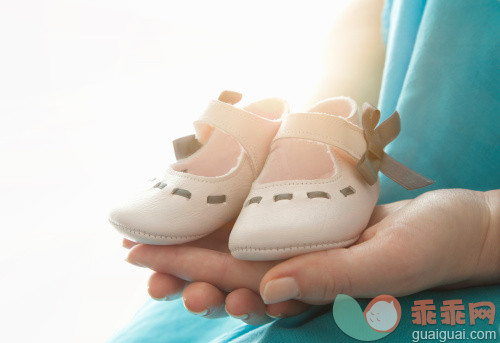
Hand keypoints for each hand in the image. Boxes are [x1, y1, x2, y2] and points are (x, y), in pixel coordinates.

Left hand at [125, 189, 499, 320]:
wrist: (454, 226)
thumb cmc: (429, 248)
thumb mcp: (386, 265)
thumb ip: (330, 279)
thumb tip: (268, 289)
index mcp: (307, 287)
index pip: (236, 281)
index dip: (187, 271)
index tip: (143, 262)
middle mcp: (298, 270)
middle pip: (229, 271)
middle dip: (182, 268)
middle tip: (139, 260)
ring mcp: (303, 248)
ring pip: (243, 252)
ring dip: (202, 248)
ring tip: (161, 244)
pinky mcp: (313, 225)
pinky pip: (268, 225)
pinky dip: (236, 221)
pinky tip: (212, 213)